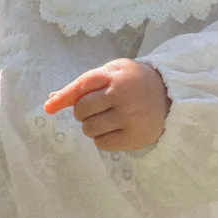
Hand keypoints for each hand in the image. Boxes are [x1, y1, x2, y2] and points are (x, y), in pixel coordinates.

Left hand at [43, 59, 170, 152]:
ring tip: (106, 120)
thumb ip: (84, 84)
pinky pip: (102, 144)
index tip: (48, 108)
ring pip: (89, 129)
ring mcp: (129, 116)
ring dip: (91, 127)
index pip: (81, 86)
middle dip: (82, 113)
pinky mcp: (135, 136)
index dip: (63, 98)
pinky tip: (114, 130)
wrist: (169, 94)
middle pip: (82, 110)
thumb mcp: (112, 73)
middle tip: (96, 110)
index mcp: (114, 75)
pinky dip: (102, 139)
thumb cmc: (133, 82)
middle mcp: (121, 95)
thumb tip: (51, 99)